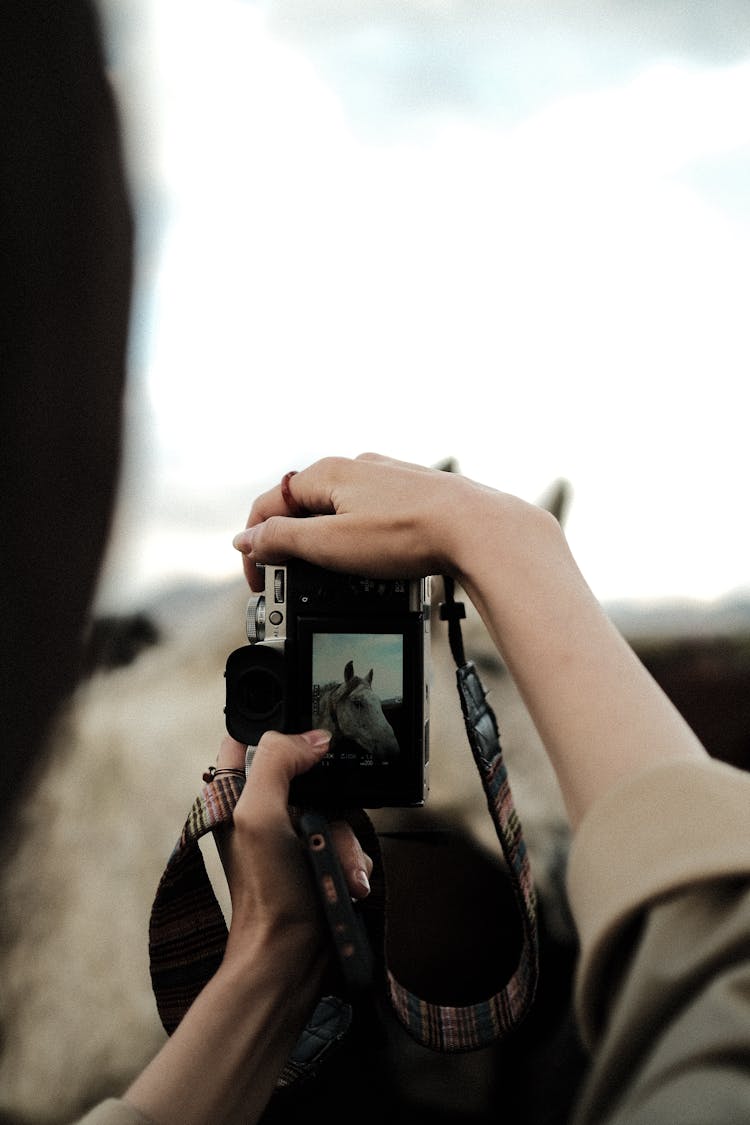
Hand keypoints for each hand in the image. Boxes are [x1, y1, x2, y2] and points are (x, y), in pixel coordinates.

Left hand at [214, 733, 371, 970]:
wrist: (293, 958)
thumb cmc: (266, 893)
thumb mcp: (259, 815)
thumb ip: (277, 762)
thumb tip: (313, 737)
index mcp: (233, 795)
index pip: (248, 740)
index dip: (275, 732)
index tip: (304, 742)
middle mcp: (263, 812)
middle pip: (309, 774)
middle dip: (329, 799)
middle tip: (323, 823)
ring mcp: (294, 837)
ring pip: (337, 808)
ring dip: (344, 840)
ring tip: (335, 869)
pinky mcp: (320, 859)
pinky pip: (349, 840)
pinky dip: (352, 860)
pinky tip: (345, 881)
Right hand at [232, 452, 487, 591]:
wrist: (479, 529)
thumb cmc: (409, 533)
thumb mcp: (331, 545)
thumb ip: (282, 541)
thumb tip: (246, 540)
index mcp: (328, 472)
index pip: (269, 505)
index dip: (255, 545)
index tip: (258, 580)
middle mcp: (356, 466)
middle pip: (303, 507)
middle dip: (292, 546)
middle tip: (293, 584)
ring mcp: (388, 478)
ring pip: (339, 512)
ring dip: (326, 546)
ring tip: (334, 578)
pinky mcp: (414, 495)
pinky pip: (370, 517)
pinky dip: (359, 541)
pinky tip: (373, 563)